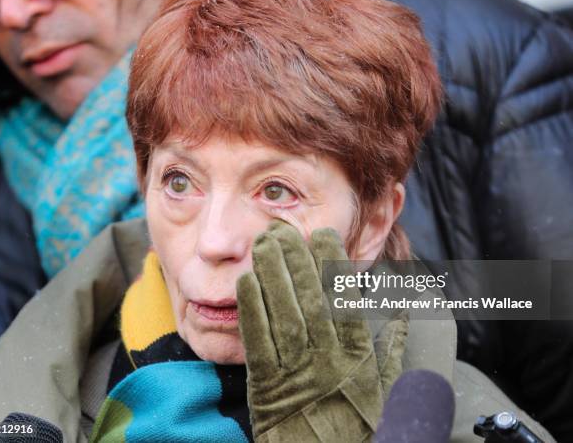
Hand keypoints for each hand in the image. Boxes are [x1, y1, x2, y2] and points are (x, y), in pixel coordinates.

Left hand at [236, 220, 408, 441]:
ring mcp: (295, 372)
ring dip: (271, 276)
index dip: (332, 264)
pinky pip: (258, 342)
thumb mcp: (387, 388)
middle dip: (295, 261)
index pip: (344, 300)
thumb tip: (405, 307)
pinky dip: (252, 310)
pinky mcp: (266, 386)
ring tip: (263, 244)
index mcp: (358, 358)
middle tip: (283, 229)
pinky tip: (246, 282)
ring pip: (282, 314)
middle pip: (309, 300)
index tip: (323, 235)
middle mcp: (326, 360)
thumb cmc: (358, 425)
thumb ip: (395, 346)